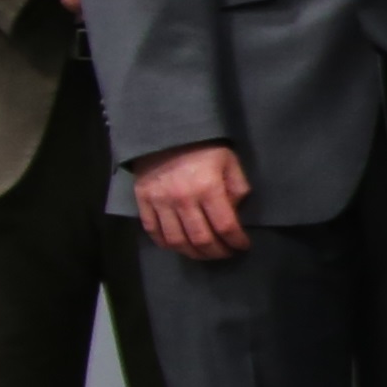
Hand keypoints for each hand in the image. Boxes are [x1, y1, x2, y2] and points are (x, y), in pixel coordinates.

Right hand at [130, 142, 250, 261]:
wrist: (165, 132)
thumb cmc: (203, 147)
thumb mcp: (229, 162)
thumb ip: (237, 188)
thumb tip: (236, 213)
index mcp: (208, 187)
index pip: (225, 226)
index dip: (236, 241)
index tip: (243, 246)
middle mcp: (183, 199)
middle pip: (201, 239)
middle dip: (217, 252)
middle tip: (226, 253)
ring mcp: (160, 202)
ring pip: (177, 241)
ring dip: (194, 253)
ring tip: (205, 253)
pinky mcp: (143, 202)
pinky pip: (153, 232)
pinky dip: (167, 244)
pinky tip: (179, 246)